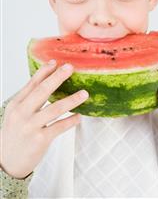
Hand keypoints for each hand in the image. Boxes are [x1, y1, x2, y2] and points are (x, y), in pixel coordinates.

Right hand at [0, 60, 88, 178]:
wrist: (6, 162)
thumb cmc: (14, 134)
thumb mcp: (16, 113)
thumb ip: (29, 98)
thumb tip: (47, 80)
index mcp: (16, 104)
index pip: (32, 83)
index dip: (44, 71)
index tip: (56, 62)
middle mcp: (22, 113)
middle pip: (42, 91)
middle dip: (57, 77)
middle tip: (70, 68)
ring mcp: (31, 126)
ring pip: (54, 108)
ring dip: (71, 100)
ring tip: (84, 93)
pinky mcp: (40, 140)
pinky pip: (59, 127)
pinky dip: (71, 121)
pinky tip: (79, 116)